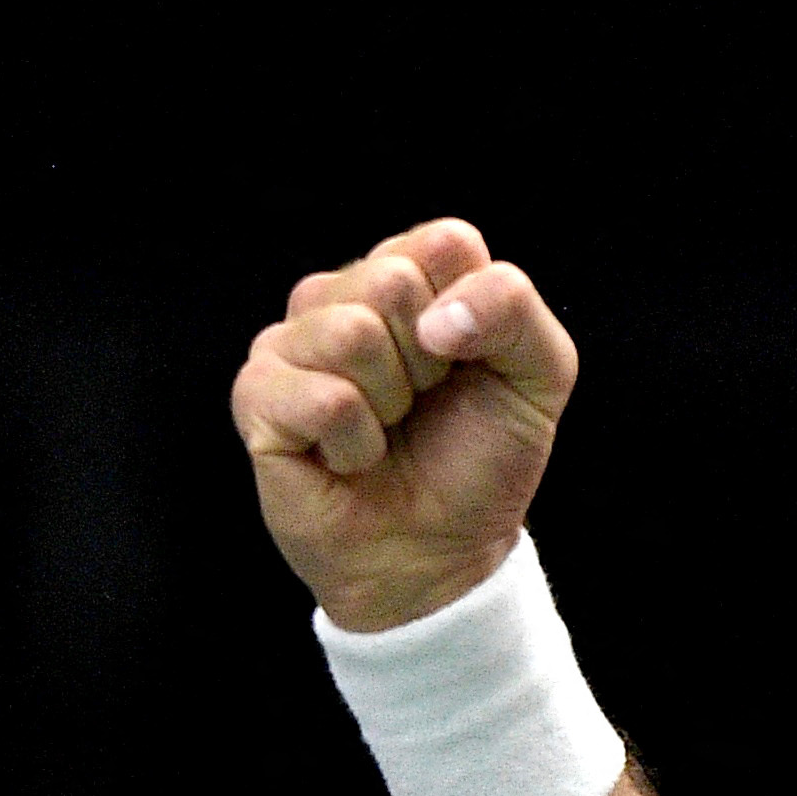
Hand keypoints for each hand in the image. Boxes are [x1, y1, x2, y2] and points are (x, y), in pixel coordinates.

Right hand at [229, 217, 579, 632]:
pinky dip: (357, 444)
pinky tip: (351, 458)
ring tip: (386, 430)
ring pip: (350, 333)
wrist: (440, 553)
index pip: (445, 242)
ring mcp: (291, 342)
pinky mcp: (257, 396)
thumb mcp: (539, 378)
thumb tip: (435, 318)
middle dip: (430, 363)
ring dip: (391, 404)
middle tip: (422, 405)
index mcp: (410, 274)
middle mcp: (343, 294)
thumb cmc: (479, 461)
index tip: (468, 365)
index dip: (474, 313)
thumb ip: (515, 310)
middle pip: (392, 282)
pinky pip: (324, 398)